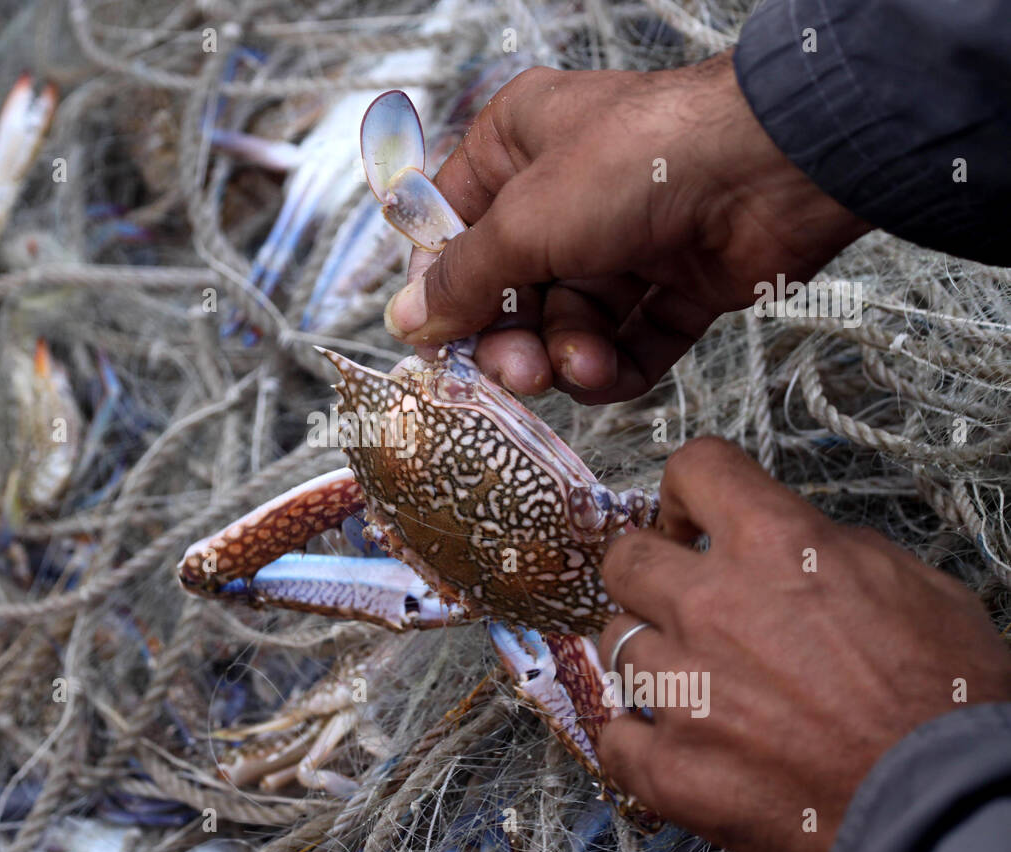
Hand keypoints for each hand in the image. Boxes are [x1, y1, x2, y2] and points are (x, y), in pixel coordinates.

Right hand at [386, 54, 870, 402]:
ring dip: (565, 356)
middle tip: (513, 374)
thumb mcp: (526, 219)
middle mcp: (566, 193)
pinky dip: (613, 366)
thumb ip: (464, 279)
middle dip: (510, 340)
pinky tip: (605, 371)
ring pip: (568, 323)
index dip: (440, 288)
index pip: (453, 228)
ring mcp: (624, 240)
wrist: (772, 168)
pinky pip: (627, 341)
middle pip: (512, 289)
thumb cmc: (641, 159)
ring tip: (575, 368)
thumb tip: (408, 321)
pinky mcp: (674, 284)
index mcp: (518, 147)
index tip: (434, 342)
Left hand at [594, 437, 1010, 851]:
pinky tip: (668, 738)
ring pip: (616, 645)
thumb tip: (794, 544)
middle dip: (647, 571)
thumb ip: (832, 549)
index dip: (686, 490)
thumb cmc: (949, 705)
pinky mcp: (670, 765)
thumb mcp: (916, 586)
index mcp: (777, 547)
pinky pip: (613, 735)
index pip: (697, 469)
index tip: (688, 517)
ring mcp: (682, 688)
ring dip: (651, 657)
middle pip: (625, 559)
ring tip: (695, 681)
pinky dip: (635, 736)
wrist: (950, 811)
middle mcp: (712, 606)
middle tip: (676, 596)